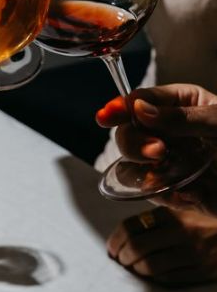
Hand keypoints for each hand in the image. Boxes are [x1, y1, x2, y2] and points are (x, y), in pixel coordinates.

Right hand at [96, 83, 216, 215]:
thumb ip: (181, 117)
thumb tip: (139, 109)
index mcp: (180, 104)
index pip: (140, 100)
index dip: (120, 107)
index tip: (107, 115)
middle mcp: (168, 131)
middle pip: (128, 132)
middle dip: (135, 140)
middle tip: (158, 151)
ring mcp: (169, 160)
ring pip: (131, 161)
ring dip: (142, 165)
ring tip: (166, 165)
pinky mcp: (174, 189)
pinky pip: (150, 190)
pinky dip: (159, 191)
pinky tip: (184, 190)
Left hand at [107, 207, 216, 286]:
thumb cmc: (207, 215)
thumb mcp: (184, 204)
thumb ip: (161, 205)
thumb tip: (131, 213)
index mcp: (173, 212)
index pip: (132, 225)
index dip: (116, 238)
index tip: (111, 246)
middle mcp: (181, 232)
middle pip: (137, 247)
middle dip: (122, 255)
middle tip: (118, 258)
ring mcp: (193, 254)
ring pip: (150, 266)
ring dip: (135, 269)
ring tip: (131, 267)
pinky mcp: (203, 271)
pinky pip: (170, 278)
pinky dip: (154, 278)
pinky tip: (150, 274)